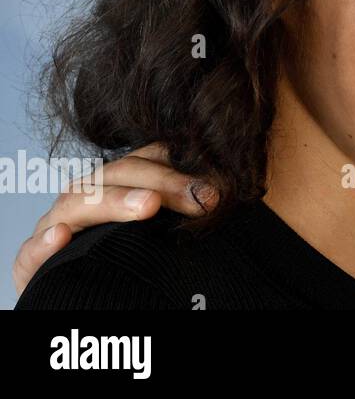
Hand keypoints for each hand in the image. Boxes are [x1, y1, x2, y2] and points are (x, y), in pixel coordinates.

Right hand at [11, 143, 216, 295]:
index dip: (179, 165)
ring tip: (149, 206)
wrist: (99, 296)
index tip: (216, 186)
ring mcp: (58, 225)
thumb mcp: (166, 228)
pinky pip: (31, 252)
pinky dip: (45, 242)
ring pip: (79, 201)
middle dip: (164, 183)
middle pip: (119, 174)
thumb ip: (187, 205)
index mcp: (119, 183)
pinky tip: (63, 236)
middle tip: (201, 199)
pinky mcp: (32, 263)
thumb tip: (224, 192)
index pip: (146, 157)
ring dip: (115, 201)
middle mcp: (87, 197)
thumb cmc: (139, 257)